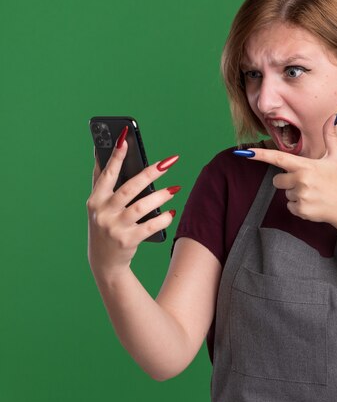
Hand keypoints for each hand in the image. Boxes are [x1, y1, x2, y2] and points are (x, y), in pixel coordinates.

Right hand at [87, 132, 178, 276]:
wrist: (104, 262)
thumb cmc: (104, 226)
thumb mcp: (97, 206)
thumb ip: (100, 182)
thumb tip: (101, 152)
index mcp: (95, 200)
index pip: (107, 174)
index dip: (116, 157)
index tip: (126, 139)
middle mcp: (103, 213)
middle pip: (129, 188)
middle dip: (150, 173)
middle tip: (168, 162)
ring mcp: (115, 228)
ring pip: (141, 207)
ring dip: (160, 197)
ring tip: (175, 189)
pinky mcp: (127, 241)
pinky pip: (150, 227)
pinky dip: (163, 219)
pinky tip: (172, 212)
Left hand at [247, 113, 336, 223]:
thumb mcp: (336, 156)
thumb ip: (330, 136)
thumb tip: (333, 116)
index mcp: (305, 166)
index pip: (278, 158)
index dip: (260, 155)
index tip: (245, 152)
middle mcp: (301, 180)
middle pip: (277, 180)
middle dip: (287, 180)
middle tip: (306, 182)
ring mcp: (300, 196)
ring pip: (285, 193)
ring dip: (295, 193)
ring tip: (312, 193)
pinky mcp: (300, 210)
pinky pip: (289, 206)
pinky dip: (298, 205)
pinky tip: (312, 203)